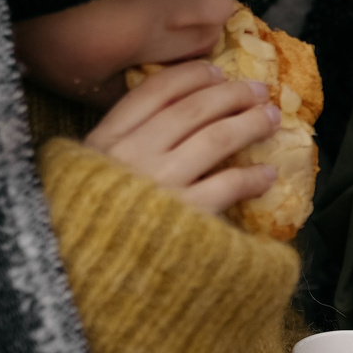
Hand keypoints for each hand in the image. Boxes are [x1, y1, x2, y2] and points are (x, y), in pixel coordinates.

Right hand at [82, 59, 279, 216]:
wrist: (82, 282)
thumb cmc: (86, 229)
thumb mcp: (83, 177)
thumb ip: (114, 149)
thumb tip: (158, 124)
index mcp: (104, 141)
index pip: (152, 93)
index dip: (189, 76)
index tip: (214, 69)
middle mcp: (132, 156)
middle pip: (191, 109)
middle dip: (229, 94)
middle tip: (256, 89)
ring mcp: (160, 185)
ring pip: (216, 138)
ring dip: (249, 123)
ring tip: (269, 118)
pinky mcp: (186, 217)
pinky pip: (228, 185)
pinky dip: (253, 177)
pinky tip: (267, 175)